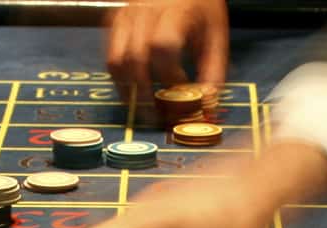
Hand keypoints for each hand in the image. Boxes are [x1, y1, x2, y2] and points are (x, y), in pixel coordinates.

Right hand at [106, 0, 229, 104]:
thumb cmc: (200, 6)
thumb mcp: (216, 32)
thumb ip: (213, 68)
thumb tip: (207, 105)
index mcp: (174, 11)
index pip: (162, 47)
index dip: (169, 76)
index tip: (181, 91)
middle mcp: (144, 10)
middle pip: (134, 58)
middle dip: (144, 93)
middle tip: (156, 117)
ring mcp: (125, 15)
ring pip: (116, 60)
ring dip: (128, 90)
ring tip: (142, 109)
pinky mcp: (115, 21)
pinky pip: (110, 56)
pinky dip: (120, 79)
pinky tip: (134, 92)